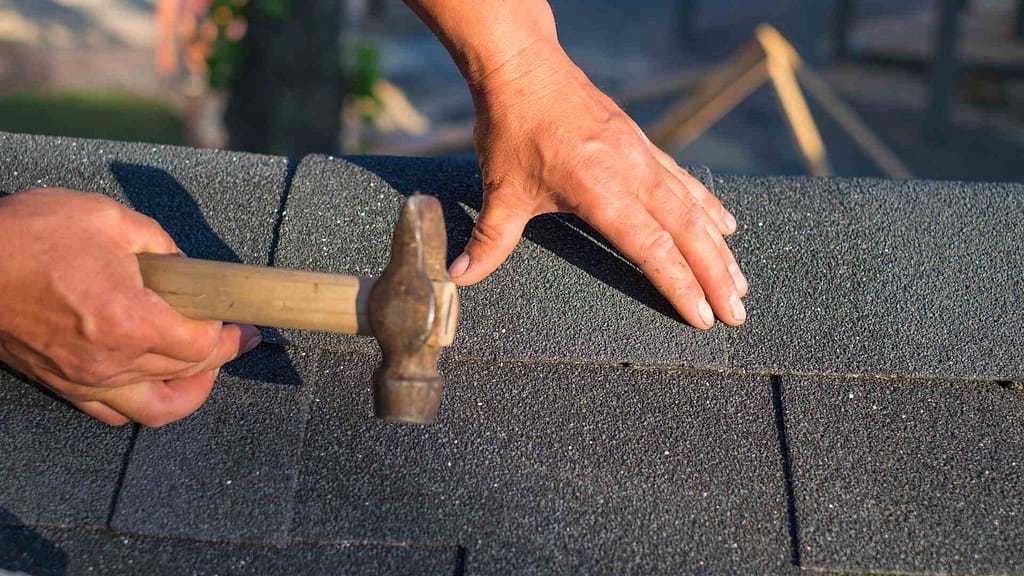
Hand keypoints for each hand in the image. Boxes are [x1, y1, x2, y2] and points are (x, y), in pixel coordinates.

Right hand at [0, 189, 260, 425]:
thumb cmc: (29, 236)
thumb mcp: (110, 219)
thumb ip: (160, 246)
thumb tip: (186, 269)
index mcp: (130, 321)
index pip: (203, 346)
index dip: (230, 336)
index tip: (243, 324)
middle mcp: (111, 361)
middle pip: (187, 375)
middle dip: (220, 357)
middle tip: (235, 339)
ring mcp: (84, 379)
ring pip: (156, 407)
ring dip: (189, 390)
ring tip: (201, 368)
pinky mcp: (62, 384)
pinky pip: (114, 413)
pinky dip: (143, 402)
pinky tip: (153, 380)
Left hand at [448, 40, 747, 327]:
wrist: (524, 66)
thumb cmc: (512, 127)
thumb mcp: (500, 188)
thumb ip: (488, 239)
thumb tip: (458, 276)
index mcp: (601, 190)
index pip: (651, 247)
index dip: (679, 284)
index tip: (701, 316)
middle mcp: (632, 172)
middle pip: (687, 232)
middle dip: (715, 275)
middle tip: (737, 313)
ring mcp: (642, 156)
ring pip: (693, 207)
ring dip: (718, 247)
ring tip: (740, 281)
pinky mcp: (642, 144)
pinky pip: (684, 181)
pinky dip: (707, 205)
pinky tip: (723, 225)